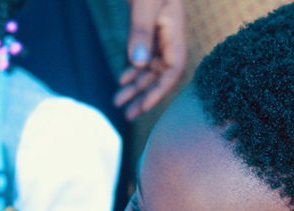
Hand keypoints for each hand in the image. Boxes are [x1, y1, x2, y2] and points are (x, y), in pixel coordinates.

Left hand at [114, 0, 187, 119]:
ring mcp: (161, 37)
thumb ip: (141, 32)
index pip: (173, 71)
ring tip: (118, 102)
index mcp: (175, 34)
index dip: (160, 91)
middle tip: (127, 116)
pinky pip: (144, 59)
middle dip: (144, 96)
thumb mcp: (144, 4)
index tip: (144, 106)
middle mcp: (170, 40)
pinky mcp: (149, 33)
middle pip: (160, 76)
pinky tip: (122, 79)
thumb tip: (138, 64)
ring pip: (150, 70)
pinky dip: (133, 70)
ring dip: (135, 87)